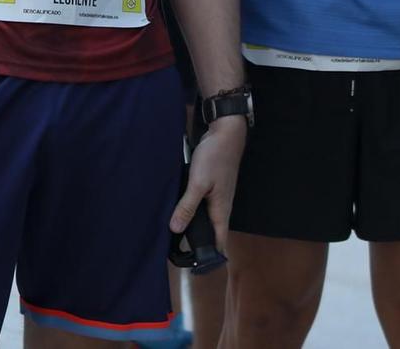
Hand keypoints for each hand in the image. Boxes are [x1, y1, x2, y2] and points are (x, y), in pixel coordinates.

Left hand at [172, 115, 244, 251]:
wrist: (225, 133)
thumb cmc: (215, 158)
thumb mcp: (198, 183)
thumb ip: (187, 206)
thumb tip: (175, 230)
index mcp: (221, 211)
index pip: (219, 243)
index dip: (209, 257)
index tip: (193, 266)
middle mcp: (221, 207)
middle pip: (211, 233)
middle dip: (197, 244)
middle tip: (177, 253)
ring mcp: (217, 197)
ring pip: (205, 218)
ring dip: (193, 226)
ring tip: (174, 235)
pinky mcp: (212, 187)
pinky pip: (202, 205)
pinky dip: (191, 210)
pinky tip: (179, 209)